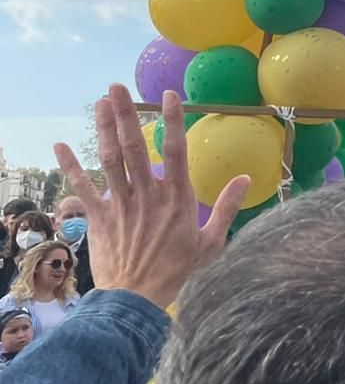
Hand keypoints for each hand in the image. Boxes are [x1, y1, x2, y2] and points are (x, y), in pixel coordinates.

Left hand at [55, 85, 246, 310]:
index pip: (176, 149)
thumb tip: (245, 178)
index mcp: (177, 197)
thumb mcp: (212, 241)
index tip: (170, 96)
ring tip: (99, 102)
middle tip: (117, 87)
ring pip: (109, 159)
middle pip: (134, 146)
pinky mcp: (99, 216)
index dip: (172, 120)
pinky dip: (70, 166)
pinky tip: (60, 146)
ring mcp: (120, 203)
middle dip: (125, 114)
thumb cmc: (179, 270)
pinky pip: (83, 187)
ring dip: (102, 129)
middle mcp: (147, 193)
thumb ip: (227, 207)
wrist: (137, 296)